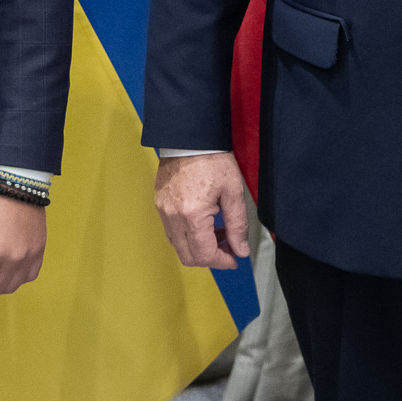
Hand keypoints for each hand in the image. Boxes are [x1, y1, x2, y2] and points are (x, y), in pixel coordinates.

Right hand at [153, 152, 249, 269]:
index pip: (204, 254)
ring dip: (198, 247)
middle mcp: (173, 216)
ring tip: (218, 232)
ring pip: (178, 245)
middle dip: (210, 259)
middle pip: (188, 256)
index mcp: (192, 214)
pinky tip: (204, 222)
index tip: (234, 259)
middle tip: (228, 249)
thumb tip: (241, 250)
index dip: (222, 262)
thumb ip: (238, 225)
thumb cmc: (213, 160)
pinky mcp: (160, 203)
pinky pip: (172, 231)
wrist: (190, 138)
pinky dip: (188, 235)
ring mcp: (163, 210)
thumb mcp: (233, 193)